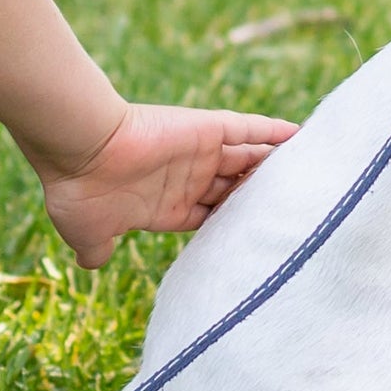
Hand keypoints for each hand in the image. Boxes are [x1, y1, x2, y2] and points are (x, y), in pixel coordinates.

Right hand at [38, 103, 299, 268]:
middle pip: (236, 189)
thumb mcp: (88, 233)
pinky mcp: (206, 129)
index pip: (213, 217)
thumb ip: (96, 249)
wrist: (81, 151)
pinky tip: (299, 135)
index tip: (262, 240)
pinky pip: (248, 128)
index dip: (236, 226)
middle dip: (260, 198)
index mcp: (169, 206)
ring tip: (309, 176)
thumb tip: (89, 262)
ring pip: (248, 160)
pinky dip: (272, 131)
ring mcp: (199, 153)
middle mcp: (188, 179)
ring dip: (273, 167)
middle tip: (296, 210)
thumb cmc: (82, 194)